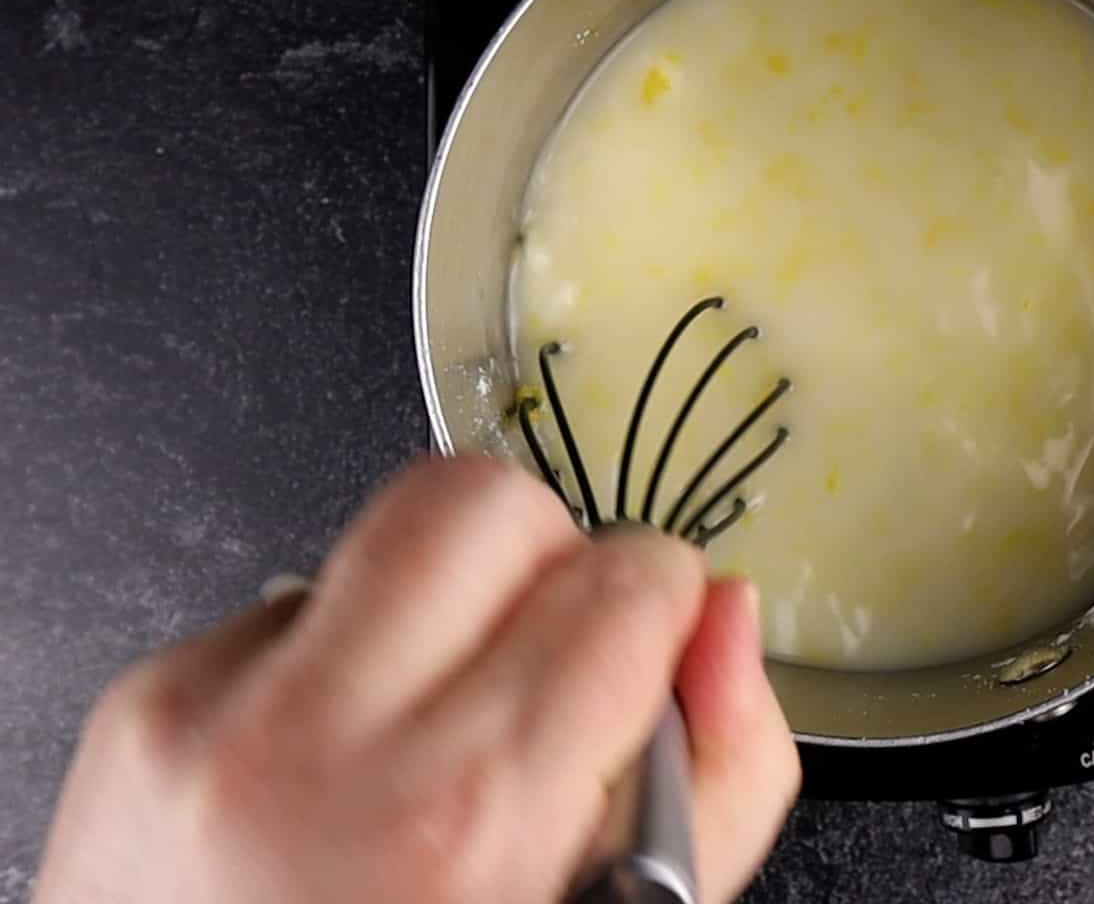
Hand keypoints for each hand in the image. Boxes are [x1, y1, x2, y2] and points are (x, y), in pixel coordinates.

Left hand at [33, 456, 799, 903]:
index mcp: (469, 814)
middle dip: (551, 556)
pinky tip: (345, 751)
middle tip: (545, 649)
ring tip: (447, 700)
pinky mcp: (149, 702)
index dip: (661, 604)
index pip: (629, 578)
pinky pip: (294, 600)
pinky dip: (345, 655)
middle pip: (491, 499)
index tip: (646, 641)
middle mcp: (327, 748)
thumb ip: (720, 772)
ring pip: (389, 521)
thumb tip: (725, 618)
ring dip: (448, 588)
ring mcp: (220, 715)